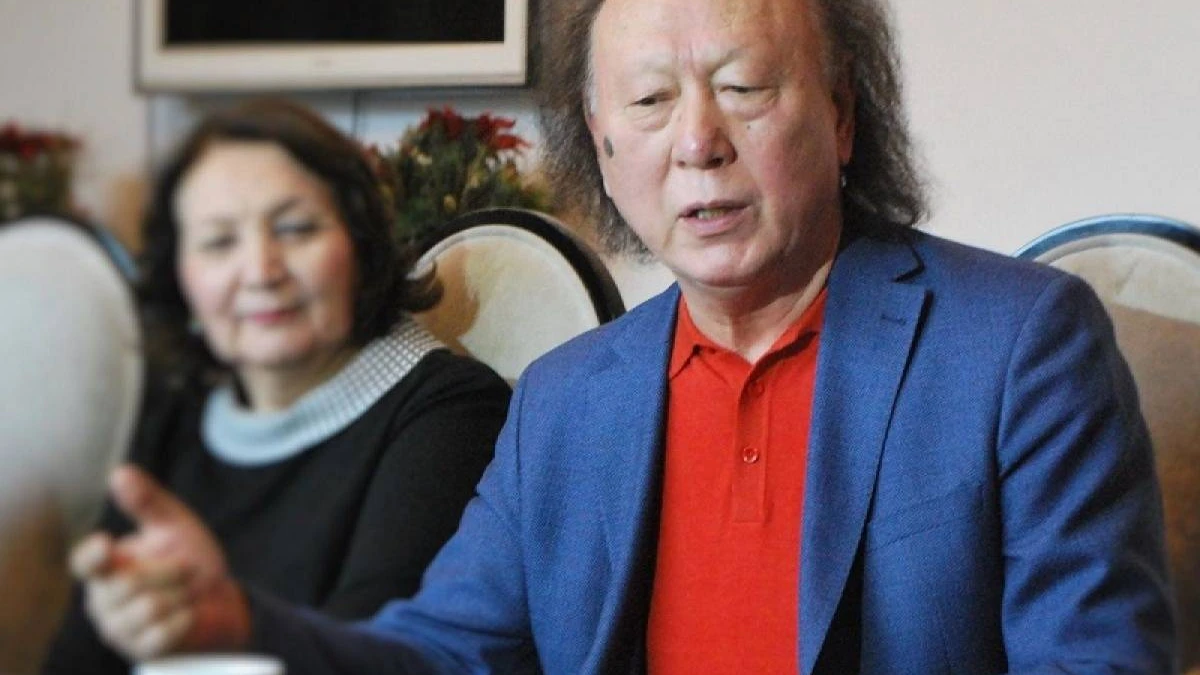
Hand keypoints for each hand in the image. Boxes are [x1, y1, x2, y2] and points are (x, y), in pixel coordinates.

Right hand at [70, 465, 252, 659]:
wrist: (220, 602)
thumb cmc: (191, 560)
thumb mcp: (175, 526)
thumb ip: (148, 502)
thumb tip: (120, 472)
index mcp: (106, 566)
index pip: (84, 564)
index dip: (91, 556)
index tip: (105, 544)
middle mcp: (104, 599)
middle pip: (127, 584)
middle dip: (169, 571)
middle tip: (189, 567)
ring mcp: (119, 628)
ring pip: (147, 608)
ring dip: (180, 595)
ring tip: (188, 592)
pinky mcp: (140, 649)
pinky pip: (162, 632)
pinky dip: (184, 619)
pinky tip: (188, 614)